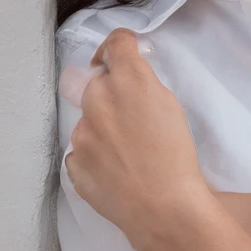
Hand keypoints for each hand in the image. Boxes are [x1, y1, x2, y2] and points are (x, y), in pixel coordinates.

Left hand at [63, 28, 207, 244]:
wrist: (162, 207)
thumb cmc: (177, 155)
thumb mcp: (170, 106)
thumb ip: (144, 85)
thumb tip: (128, 79)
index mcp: (128, 81)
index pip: (115, 43)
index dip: (120, 44)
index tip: (123, 51)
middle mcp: (97, 100)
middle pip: (94, 80)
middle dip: (108, 89)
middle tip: (129, 111)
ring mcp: (81, 133)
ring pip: (88, 119)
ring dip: (102, 126)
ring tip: (127, 152)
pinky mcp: (74, 163)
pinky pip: (82, 151)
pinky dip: (95, 155)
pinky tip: (115, 169)